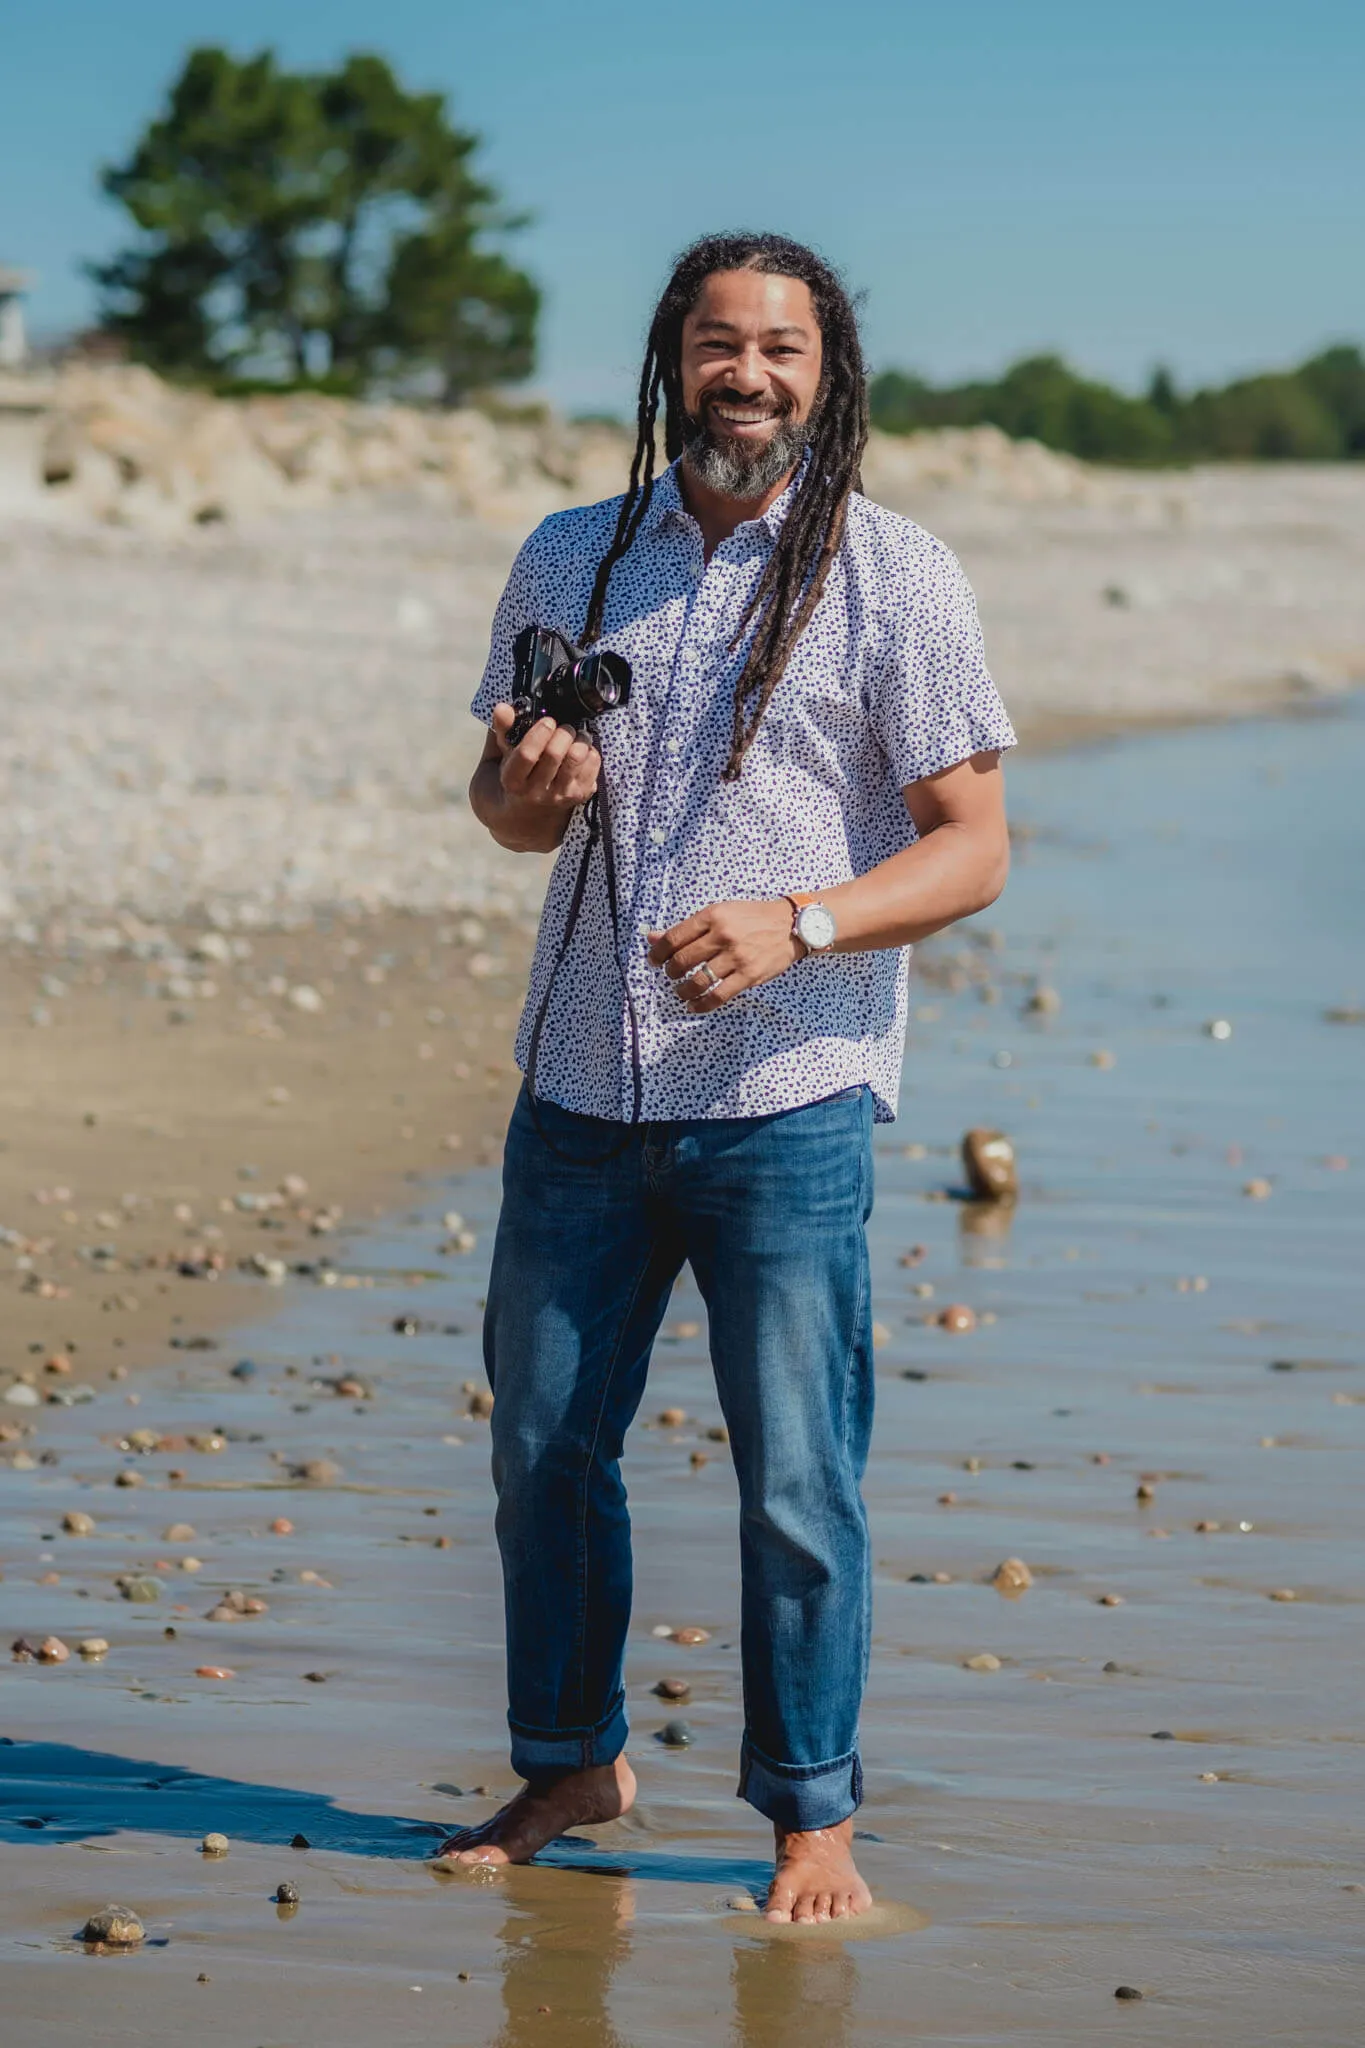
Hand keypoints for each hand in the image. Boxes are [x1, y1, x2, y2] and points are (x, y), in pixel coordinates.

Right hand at [492, 702, 600, 812]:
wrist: (524, 816)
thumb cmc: (511, 779)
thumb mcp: (498, 757)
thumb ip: (502, 730)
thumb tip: (503, 707)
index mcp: (512, 781)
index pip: (528, 755)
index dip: (539, 732)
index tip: (546, 721)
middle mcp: (537, 792)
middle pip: (555, 754)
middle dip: (562, 732)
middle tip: (561, 727)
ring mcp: (560, 796)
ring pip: (577, 758)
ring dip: (579, 739)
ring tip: (573, 735)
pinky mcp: (580, 796)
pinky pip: (593, 765)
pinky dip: (590, 751)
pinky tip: (580, 750)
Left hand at [647, 898, 803, 1012]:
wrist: (791, 925)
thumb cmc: (752, 918)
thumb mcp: (720, 913)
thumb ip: (687, 927)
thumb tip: (652, 938)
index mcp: (713, 916)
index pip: (674, 937)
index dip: (658, 952)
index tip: (653, 960)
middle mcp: (723, 935)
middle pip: (683, 960)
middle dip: (670, 972)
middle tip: (670, 975)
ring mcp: (737, 957)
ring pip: (698, 981)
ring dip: (683, 990)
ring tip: (681, 991)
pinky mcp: (749, 976)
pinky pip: (718, 996)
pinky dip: (701, 1005)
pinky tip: (693, 1006)